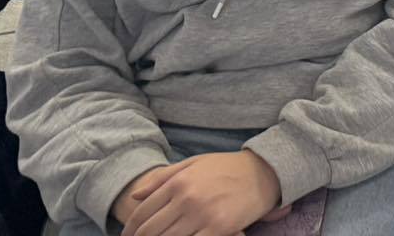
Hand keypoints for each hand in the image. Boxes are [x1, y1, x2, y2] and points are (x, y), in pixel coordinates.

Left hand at [120, 150, 279, 235]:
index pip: (141, 213)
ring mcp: (203, 215)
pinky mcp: (219, 228)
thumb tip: (135, 196)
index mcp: (178, 182)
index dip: (129, 230)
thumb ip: (162, 179)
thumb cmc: (227, 167)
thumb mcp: (194, 164)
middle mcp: (187, 199)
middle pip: (150, 231)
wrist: (265, 171)